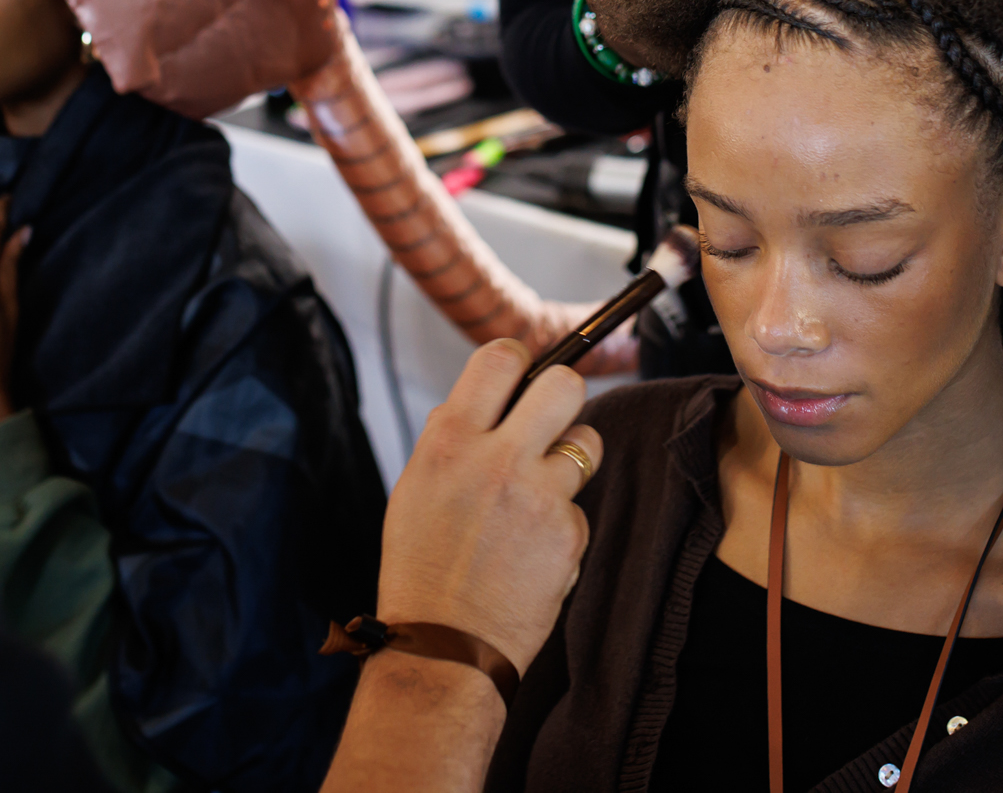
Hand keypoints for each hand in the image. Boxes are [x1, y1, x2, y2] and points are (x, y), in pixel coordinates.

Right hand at [377, 340, 602, 675]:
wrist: (445, 645)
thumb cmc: (422, 566)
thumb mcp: (415, 486)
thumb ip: (451, 437)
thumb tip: (488, 398)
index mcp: (450, 441)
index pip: (500, 357)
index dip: (518, 360)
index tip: (521, 374)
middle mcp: (497, 459)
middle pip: (565, 385)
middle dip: (563, 395)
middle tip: (549, 420)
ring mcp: (538, 496)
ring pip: (588, 442)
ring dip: (571, 458)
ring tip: (540, 491)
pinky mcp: (569, 534)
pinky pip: (579, 506)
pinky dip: (561, 522)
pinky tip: (533, 550)